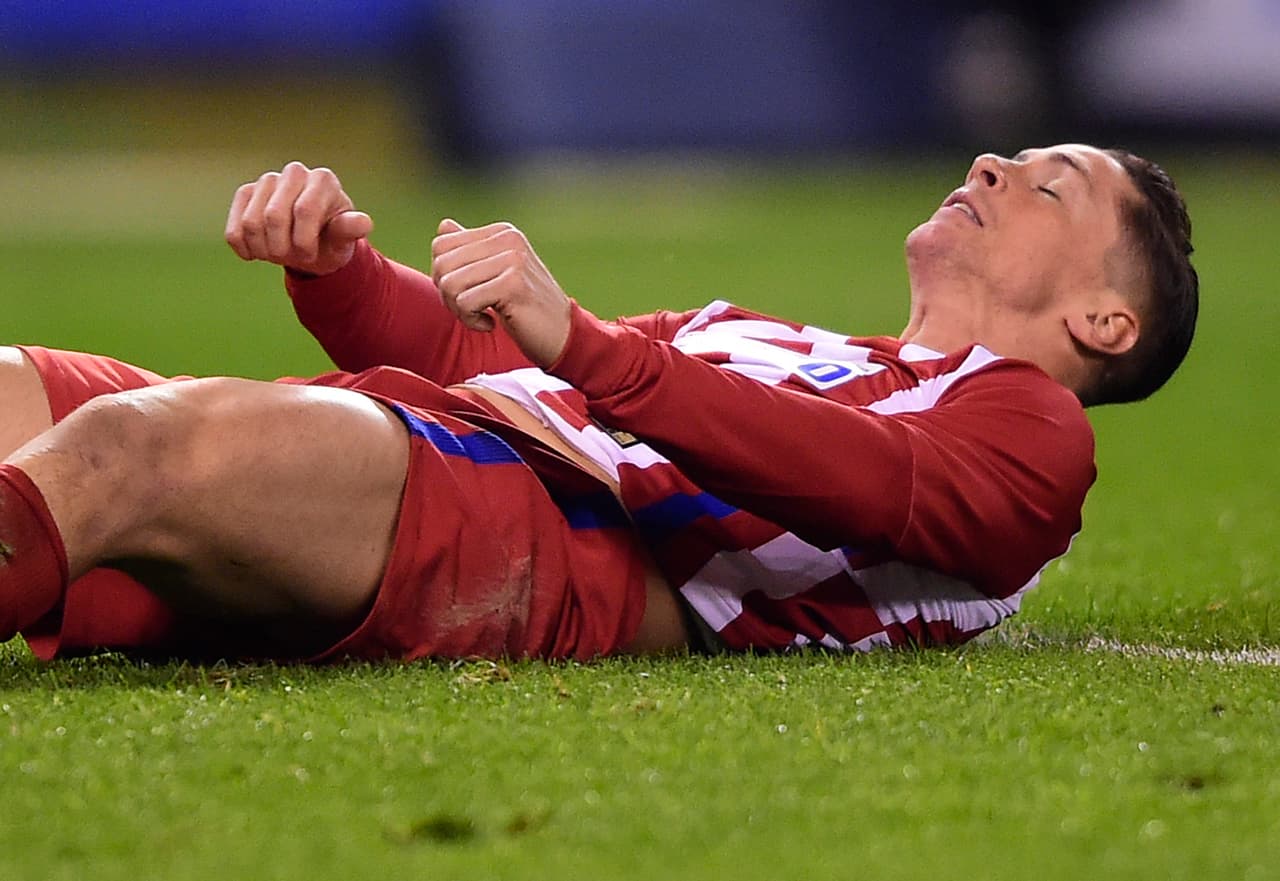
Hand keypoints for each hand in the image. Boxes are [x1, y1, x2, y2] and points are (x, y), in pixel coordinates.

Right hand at [225, 161, 372, 275]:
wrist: (312, 242)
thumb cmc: (332, 239)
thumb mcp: (344, 240)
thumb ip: (349, 230)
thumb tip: (363, 223)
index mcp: (324, 180)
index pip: (304, 210)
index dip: (304, 241)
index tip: (310, 257)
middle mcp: (295, 172)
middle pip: (274, 216)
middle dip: (282, 248)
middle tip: (291, 258)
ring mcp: (267, 180)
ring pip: (251, 222)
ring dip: (263, 250)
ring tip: (277, 255)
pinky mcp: (246, 193)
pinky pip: (235, 228)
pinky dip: (243, 248)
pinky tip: (255, 254)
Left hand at [431, 219, 572, 366]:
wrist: (563, 335)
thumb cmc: (525, 307)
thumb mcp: (497, 274)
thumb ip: (471, 250)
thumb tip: (443, 226)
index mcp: (502, 233)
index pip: (441, 245)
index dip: (443, 275)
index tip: (467, 293)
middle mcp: (508, 239)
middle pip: (442, 264)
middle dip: (447, 295)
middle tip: (472, 310)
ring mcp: (513, 260)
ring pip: (450, 284)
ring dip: (459, 311)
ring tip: (482, 317)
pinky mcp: (513, 284)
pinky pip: (464, 303)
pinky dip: (472, 321)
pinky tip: (491, 324)